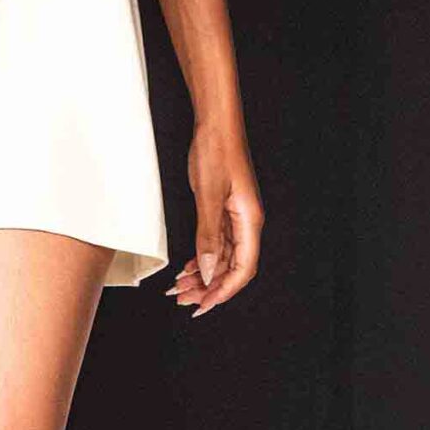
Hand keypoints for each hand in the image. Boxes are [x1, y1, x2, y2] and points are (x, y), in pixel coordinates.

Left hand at [169, 119, 262, 315]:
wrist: (216, 124)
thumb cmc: (216, 152)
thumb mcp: (208, 196)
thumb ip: (208, 236)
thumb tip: (208, 271)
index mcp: (249, 221)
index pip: (242, 269)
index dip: (223, 291)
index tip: (203, 305)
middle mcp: (246, 223)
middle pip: (232, 267)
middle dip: (208, 287)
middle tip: (182, 300)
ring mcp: (235, 216)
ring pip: (222, 257)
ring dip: (202, 275)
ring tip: (179, 287)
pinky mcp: (223, 209)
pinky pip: (216, 243)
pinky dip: (201, 257)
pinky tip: (187, 266)